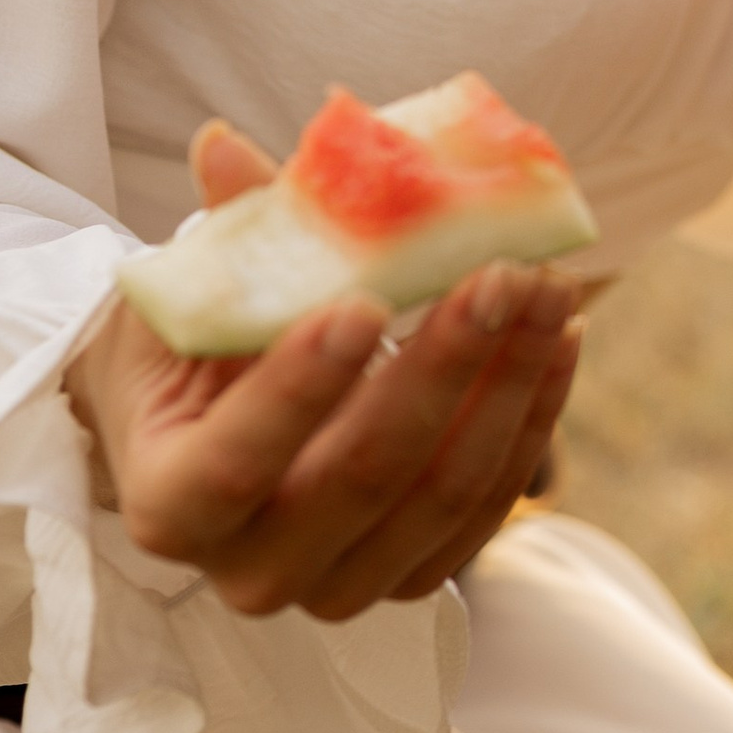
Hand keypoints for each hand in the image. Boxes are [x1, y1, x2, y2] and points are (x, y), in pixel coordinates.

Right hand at [62, 118, 583, 620]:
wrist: (222, 426)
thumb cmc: (201, 351)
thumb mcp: (198, 293)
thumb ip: (226, 230)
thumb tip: (224, 145)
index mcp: (172, 505)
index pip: (235, 460)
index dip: (299, 388)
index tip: (366, 301)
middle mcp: (252, 570)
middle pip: (361, 477)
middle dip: (444, 367)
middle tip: (504, 273)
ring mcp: (339, 586)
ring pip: (443, 496)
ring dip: (509, 385)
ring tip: (549, 287)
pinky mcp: (415, 575)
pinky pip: (490, 509)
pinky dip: (533, 420)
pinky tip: (560, 338)